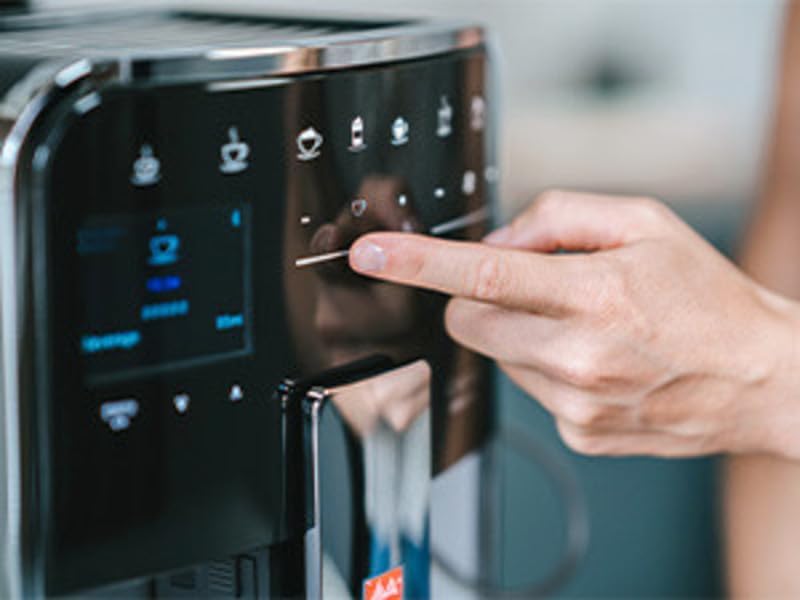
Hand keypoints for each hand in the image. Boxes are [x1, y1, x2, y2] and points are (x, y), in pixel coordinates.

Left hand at [348, 190, 799, 458]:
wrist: (763, 378)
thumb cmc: (707, 297)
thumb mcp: (645, 223)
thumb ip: (558, 217)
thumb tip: (496, 241)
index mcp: (596, 293)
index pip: (483, 273)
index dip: (416, 263)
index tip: (368, 255)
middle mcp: (580, 354)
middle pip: (470, 321)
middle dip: (478, 298)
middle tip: (530, 288)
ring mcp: (576, 403)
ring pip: (497, 355)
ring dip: (520, 333)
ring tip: (586, 327)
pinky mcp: (578, 434)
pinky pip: (528, 389)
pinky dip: (546, 367)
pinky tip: (596, 361)